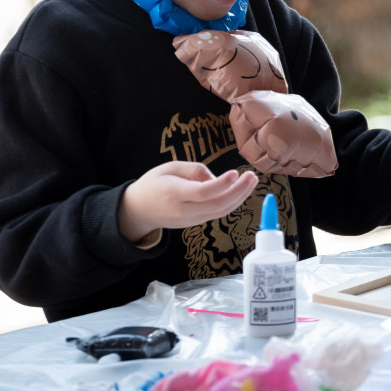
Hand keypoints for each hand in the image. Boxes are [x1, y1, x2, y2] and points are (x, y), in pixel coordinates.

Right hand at [119, 162, 258, 241]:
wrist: (138, 210)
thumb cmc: (154, 183)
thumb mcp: (169, 167)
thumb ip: (194, 170)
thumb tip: (217, 179)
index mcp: (173, 194)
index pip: (202, 192)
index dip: (221, 184)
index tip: (235, 173)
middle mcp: (183, 210)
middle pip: (216, 205)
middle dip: (238, 191)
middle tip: (252, 176)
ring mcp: (190, 220)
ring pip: (220, 212)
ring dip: (239, 198)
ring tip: (251, 181)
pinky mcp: (195, 223)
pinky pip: (217, 214)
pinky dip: (231, 203)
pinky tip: (240, 190)